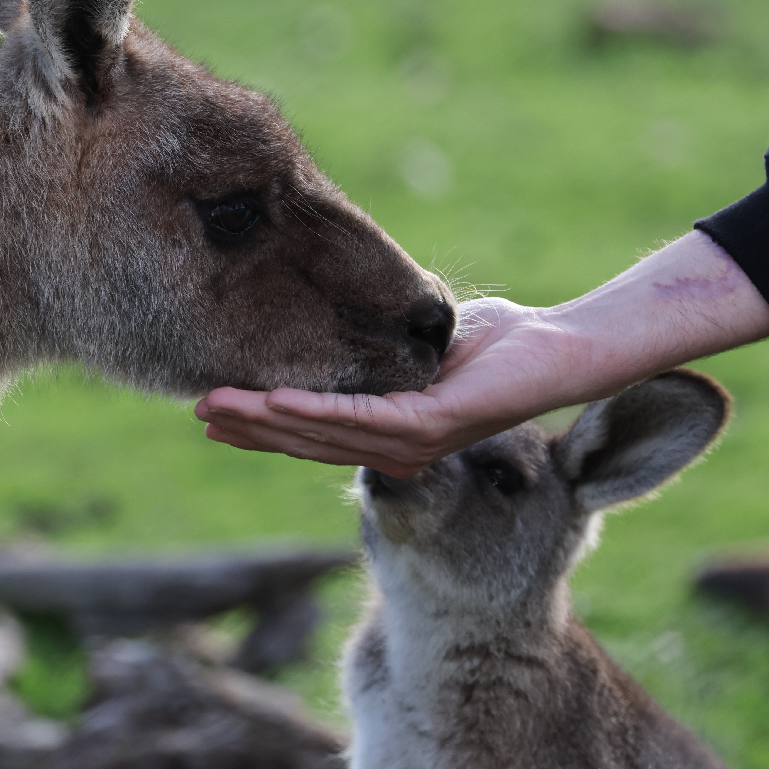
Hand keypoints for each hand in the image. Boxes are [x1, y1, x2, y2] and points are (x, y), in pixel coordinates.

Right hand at [194, 231, 768, 476]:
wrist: (572, 347)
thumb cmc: (511, 340)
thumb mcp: (432, 339)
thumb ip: (390, 344)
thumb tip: (350, 321)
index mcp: (396, 428)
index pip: (317, 430)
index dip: (264, 424)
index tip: (215, 409)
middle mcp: (402, 447)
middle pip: (309, 442)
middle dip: (251, 429)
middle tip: (197, 413)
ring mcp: (418, 442)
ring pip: (326, 437)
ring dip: (267, 424)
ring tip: (218, 408)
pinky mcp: (438, 427)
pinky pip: (365, 422)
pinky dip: (316, 414)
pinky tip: (276, 406)